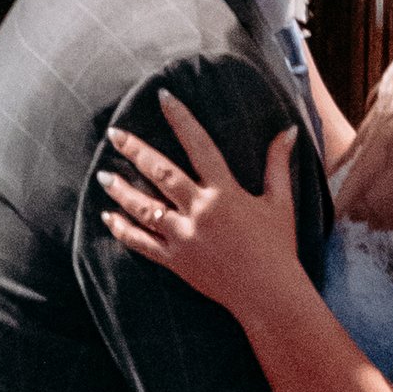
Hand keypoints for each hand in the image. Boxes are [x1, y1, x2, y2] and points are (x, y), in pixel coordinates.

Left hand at [99, 94, 302, 323]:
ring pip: (144, 207)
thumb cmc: (278, 247)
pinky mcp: (175, 261)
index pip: (199, 146)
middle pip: (161, 173)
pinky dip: (123, 230)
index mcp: (225, 193)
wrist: (268, 294)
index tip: (163, 98)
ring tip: (103, 176)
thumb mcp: (281, 202)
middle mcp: (200, 211)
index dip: (181, 119)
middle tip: (114, 134)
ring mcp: (184, 237)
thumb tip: (289, 130)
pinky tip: (108, 217)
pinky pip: (142, 243)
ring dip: (122, 190)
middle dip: (135, 150)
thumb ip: (278, 164)